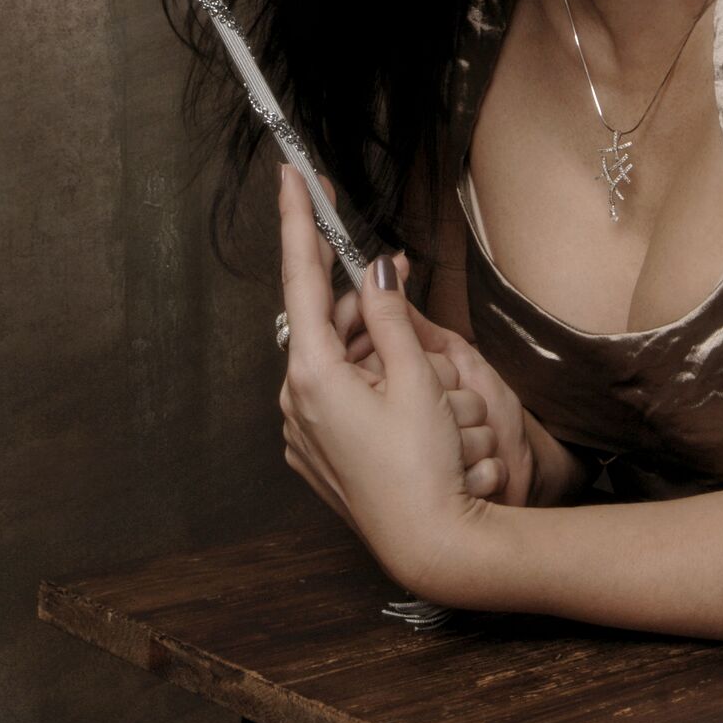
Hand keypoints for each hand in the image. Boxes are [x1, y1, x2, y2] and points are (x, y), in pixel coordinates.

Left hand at [277, 169, 498, 601]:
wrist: (430, 545)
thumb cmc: (427, 465)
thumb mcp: (416, 380)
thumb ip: (390, 317)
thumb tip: (376, 269)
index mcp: (313, 374)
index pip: (302, 277)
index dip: (299, 222)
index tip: (292, 177)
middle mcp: (296, 400)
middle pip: (327, 321)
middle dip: (364, 300)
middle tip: (404, 281)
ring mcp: (302, 430)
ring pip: (335, 357)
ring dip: (372, 346)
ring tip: (422, 372)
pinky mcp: (316, 452)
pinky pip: (336, 393)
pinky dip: (366, 379)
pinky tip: (406, 400)